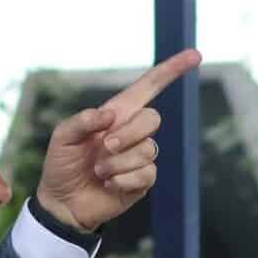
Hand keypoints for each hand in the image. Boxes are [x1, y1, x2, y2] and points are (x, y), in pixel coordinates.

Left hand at [34, 50, 201, 231]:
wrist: (62, 202)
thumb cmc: (61, 165)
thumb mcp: (62, 137)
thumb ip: (83, 120)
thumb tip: (109, 115)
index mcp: (116, 114)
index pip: (149, 87)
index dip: (172, 70)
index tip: (195, 55)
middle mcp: (132, 132)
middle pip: (152, 119)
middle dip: (127, 134)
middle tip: (103, 148)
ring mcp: (139, 156)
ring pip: (147, 150)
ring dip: (117, 163)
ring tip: (99, 172)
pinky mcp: (142, 180)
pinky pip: (146, 173)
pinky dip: (122, 180)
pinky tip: (109, 184)